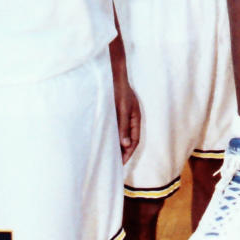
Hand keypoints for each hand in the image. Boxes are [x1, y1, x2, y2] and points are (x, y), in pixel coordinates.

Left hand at [109, 37, 140, 163]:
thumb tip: (125, 144)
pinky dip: (111, 137)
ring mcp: (122, 115)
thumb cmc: (118, 89)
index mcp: (135, 117)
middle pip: (129, 139)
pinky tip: (103, 142)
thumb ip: (123, 126)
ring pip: (121, 134)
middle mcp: (130, 118)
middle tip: (113, 165)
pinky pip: (114, 129)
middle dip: (123, 152)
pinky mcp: (115, 113)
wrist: (111, 74)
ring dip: (116, 145)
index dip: (128, 152)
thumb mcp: (121, 108)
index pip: (135, 140)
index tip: (120, 163)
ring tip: (108, 157)